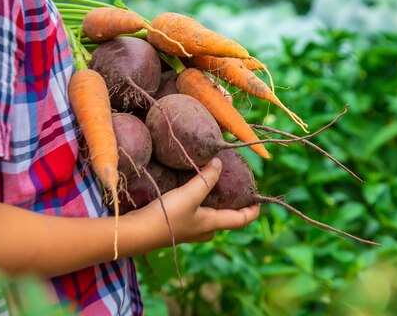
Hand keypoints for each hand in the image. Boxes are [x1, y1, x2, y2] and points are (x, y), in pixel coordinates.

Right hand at [132, 157, 259, 247]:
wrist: (137, 233)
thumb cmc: (167, 216)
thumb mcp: (190, 195)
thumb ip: (206, 179)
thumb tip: (220, 163)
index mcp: (212, 224)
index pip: (240, 220)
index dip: (252, 211)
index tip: (260, 201)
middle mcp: (203, 230)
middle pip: (225, 220)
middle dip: (233, 207)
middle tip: (235, 189)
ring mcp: (189, 230)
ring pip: (209, 217)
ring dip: (214, 203)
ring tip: (214, 184)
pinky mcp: (175, 225)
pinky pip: (195, 214)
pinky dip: (199, 203)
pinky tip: (190, 189)